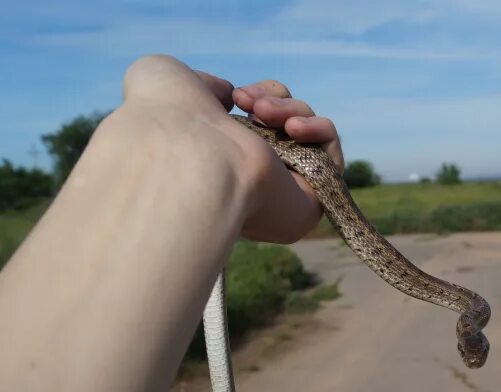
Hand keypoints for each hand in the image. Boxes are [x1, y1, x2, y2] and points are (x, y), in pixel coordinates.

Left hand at [113, 55, 343, 243]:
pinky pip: (331, 153)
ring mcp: (286, 192)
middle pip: (287, 124)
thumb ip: (210, 87)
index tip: (235, 95)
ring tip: (264, 115)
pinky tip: (292, 130)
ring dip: (291, 111)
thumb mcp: (173, 82)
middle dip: (273, 101)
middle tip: (250, 105)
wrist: (186, 157)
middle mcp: (254, 181)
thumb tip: (234, 96)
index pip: (260, 125)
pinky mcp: (314, 200)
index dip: (257, 98)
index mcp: (224, 161)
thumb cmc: (168, 121)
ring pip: (309, 133)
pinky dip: (319, 129)